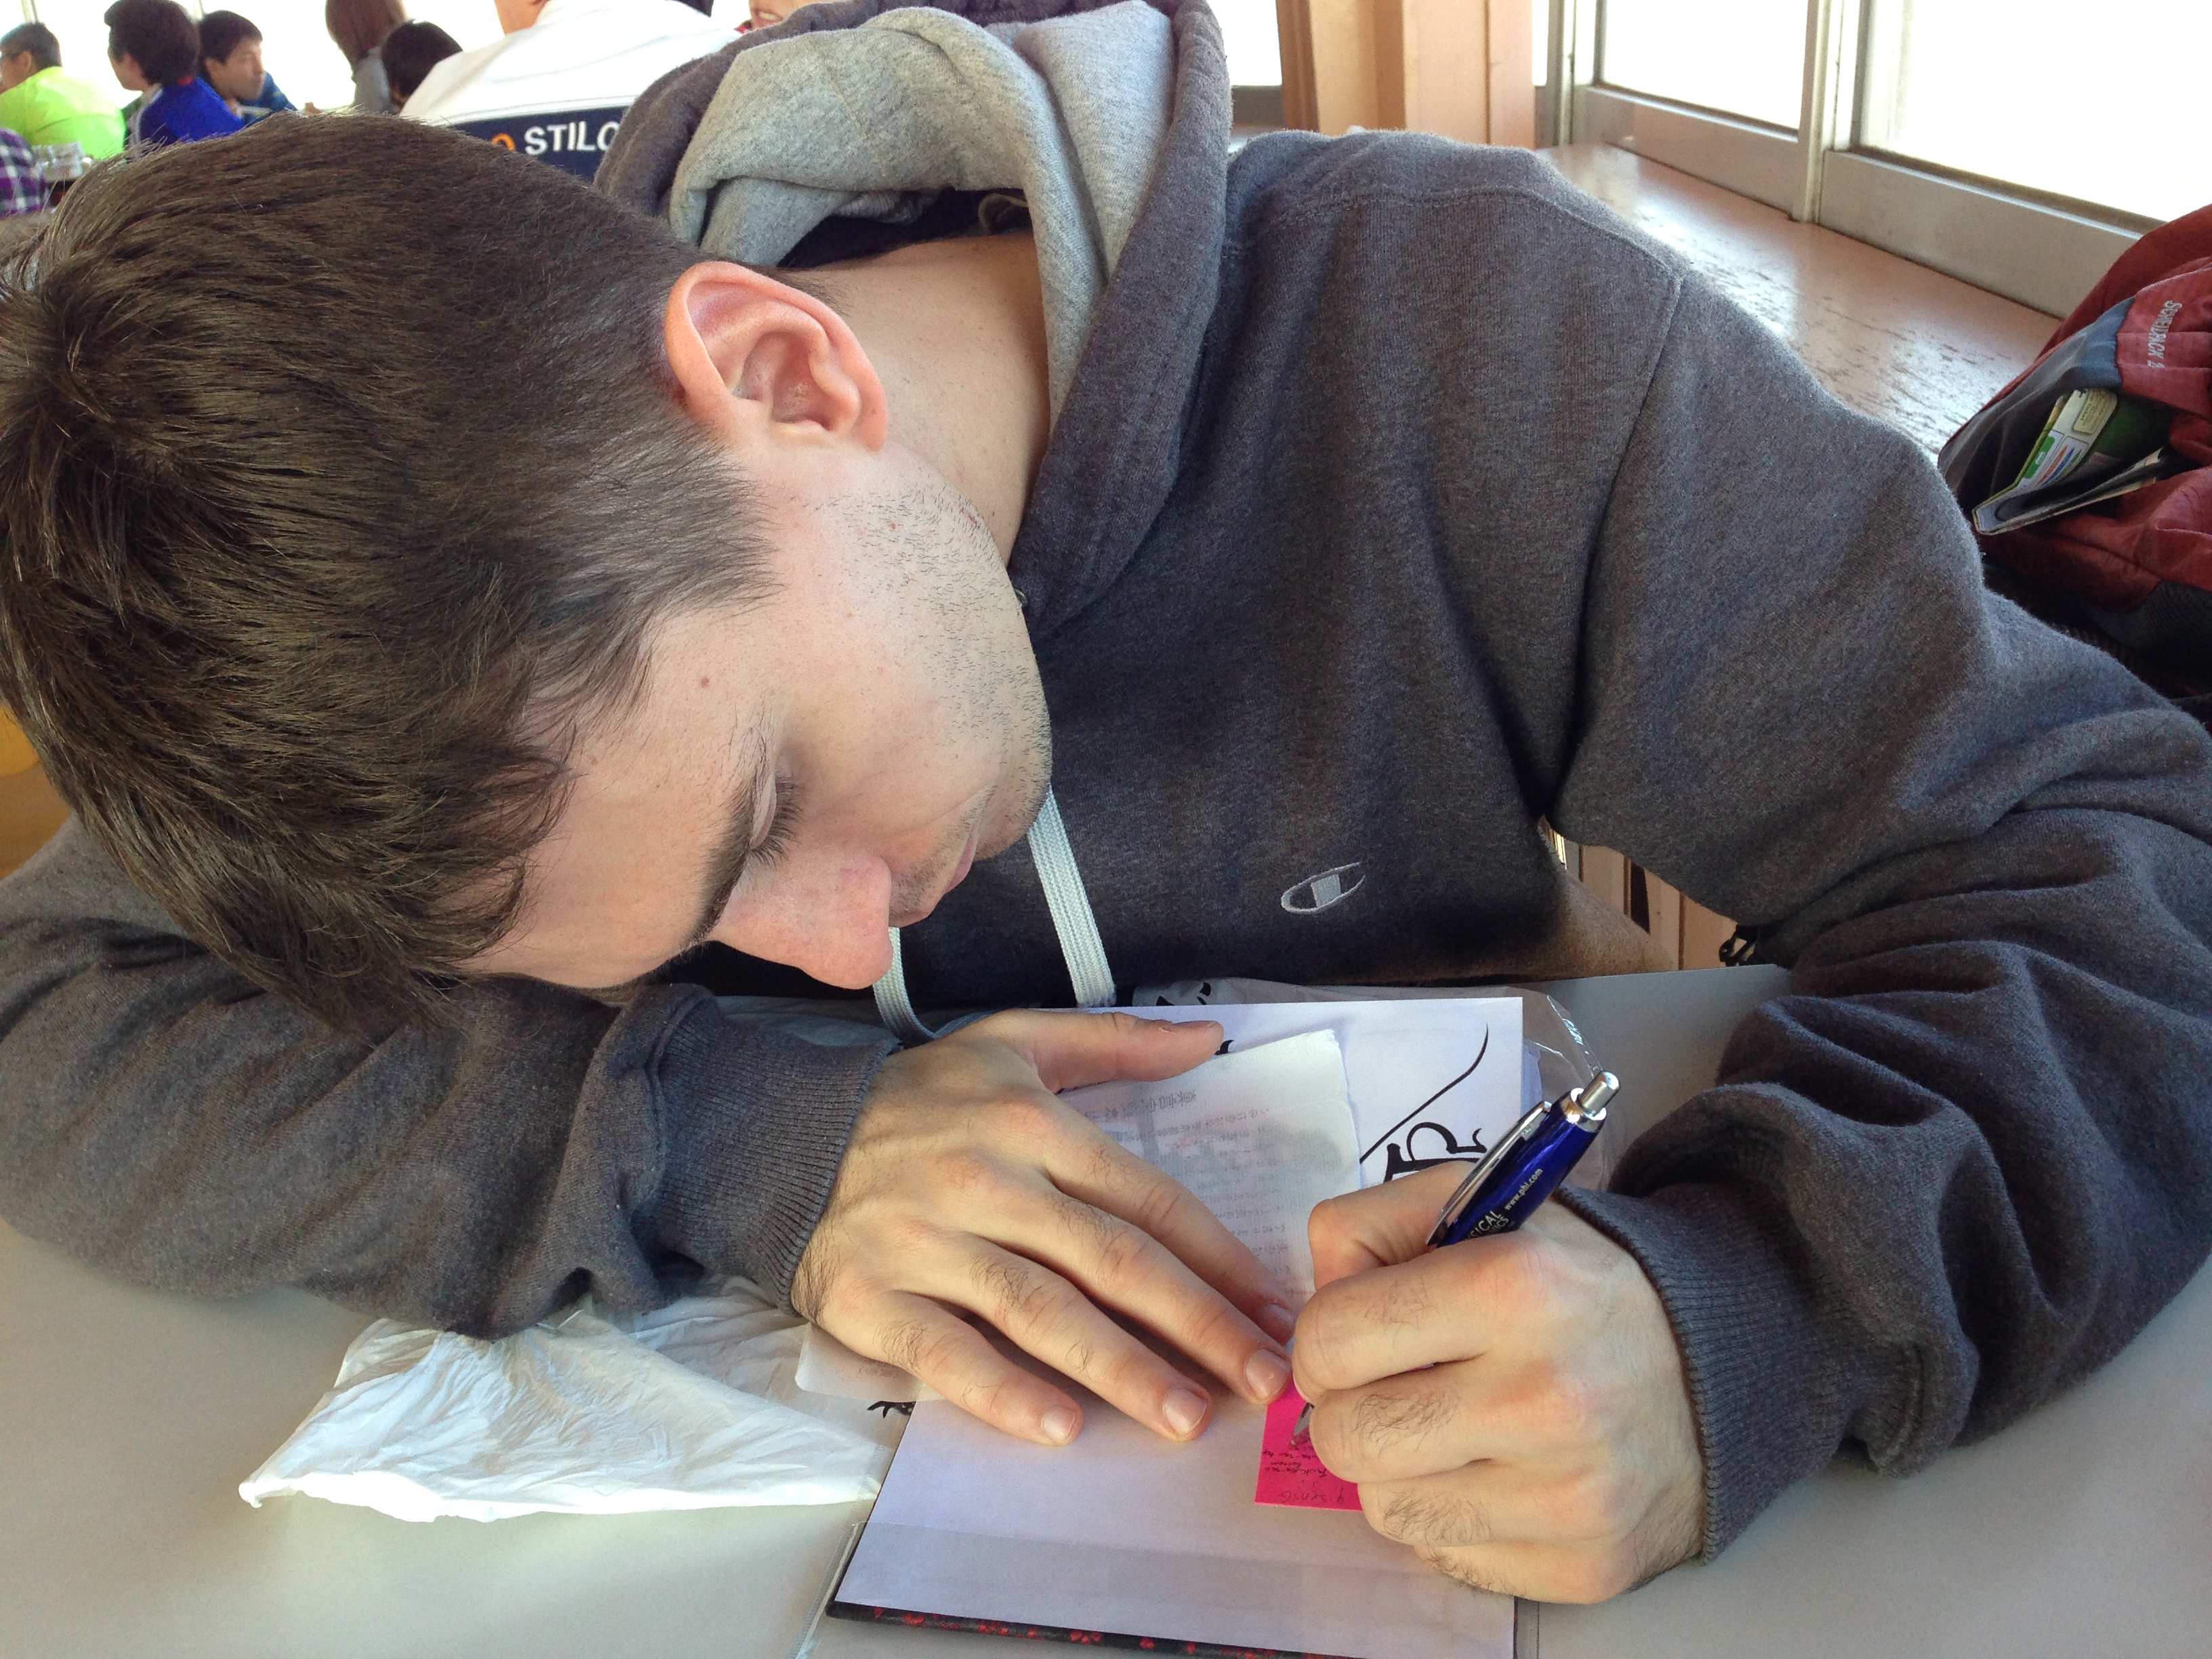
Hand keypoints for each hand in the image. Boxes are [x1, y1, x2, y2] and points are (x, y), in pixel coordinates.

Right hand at [791, 1010, 1297, 1446]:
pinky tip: (1061, 1427)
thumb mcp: (1012, 1044)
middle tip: (1263, 1381)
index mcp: (1029, 1122)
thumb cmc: (913, 1100)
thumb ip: (1115, 1043)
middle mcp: (983, 1179)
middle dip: (1197, 1326)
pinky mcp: (870, 1298)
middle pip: (1109, 1260)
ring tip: (1186, 1417)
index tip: (1274, 1310)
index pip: (1144, 1198)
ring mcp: (924, 1242)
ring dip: (1120, 1369)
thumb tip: (1209, 1037)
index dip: (1217, 1259)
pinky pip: (944, 1352)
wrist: (774, 1136)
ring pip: (1038, 1311)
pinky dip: (1002, 1390)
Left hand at [1292, 1165, 1703, 1602]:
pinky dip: (1450, 1517)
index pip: (1329, 1340)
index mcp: (1513, 1287)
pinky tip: (1496, 1473)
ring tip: (1450, 1428)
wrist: (1718, 1366)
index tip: (1358, 1336)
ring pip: (1385, 1508)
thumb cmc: (1571, 1282)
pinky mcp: (1583, 1565)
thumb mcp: (1476, 1206)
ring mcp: (1568, 1494)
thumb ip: (1367, 1228)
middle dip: (1350, 1408)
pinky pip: (1445, 1555)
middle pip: (1345, 1437)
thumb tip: (1311, 1298)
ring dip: (1397, 1469)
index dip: (1324, 1338)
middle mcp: (1544, 1395)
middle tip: (1396, 1387)